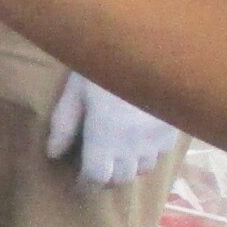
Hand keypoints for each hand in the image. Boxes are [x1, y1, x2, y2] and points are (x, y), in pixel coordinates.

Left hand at [47, 72, 179, 186]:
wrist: (150, 43)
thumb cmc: (105, 61)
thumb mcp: (76, 89)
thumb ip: (64, 123)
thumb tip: (53, 154)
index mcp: (105, 137)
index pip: (96, 177)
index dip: (85, 183)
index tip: (78, 181)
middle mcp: (132, 145)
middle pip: (120, 178)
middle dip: (106, 176)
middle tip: (96, 163)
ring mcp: (156, 138)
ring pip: (142, 169)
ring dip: (128, 166)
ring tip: (118, 152)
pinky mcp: (173, 128)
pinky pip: (160, 153)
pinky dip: (148, 153)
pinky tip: (140, 138)